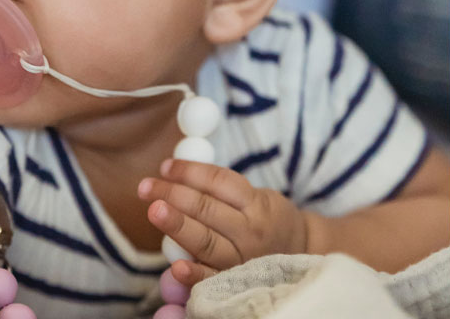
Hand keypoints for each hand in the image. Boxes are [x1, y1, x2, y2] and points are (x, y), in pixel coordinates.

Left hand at [137, 159, 308, 286]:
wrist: (303, 254)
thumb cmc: (267, 220)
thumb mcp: (256, 196)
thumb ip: (221, 189)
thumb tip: (174, 173)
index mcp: (256, 203)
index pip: (218, 181)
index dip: (190, 172)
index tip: (165, 167)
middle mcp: (250, 230)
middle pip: (207, 209)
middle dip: (173, 194)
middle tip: (146, 187)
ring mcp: (243, 258)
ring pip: (206, 241)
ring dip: (177, 225)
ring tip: (154, 210)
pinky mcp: (235, 281)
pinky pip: (212, 278)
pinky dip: (195, 274)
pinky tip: (175, 267)